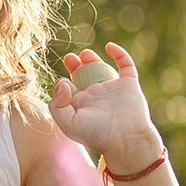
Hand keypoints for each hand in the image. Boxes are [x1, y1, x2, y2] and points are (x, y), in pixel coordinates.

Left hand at [49, 44, 162, 166]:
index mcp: (80, 105)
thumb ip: (57, 105)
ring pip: (101, 70)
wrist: (126, 139)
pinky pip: (126, 65)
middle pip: (82, 76)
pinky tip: (110, 46)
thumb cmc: (97, 135)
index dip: (62, 84)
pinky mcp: (128, 84)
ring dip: (92, 60)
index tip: (66, 85)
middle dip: (74, 66)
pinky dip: (119, 53)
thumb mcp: (68, 124)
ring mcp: (112, 89)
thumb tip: (64, 83)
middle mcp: (95, 96)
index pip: (67, 89)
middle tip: (69, 58)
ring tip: (84, 54)